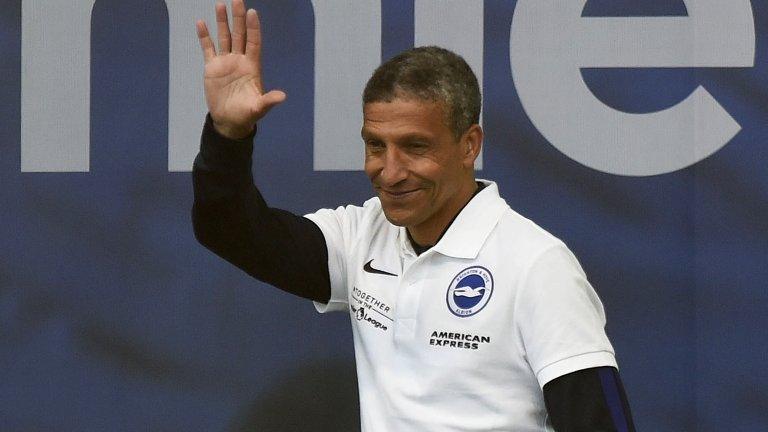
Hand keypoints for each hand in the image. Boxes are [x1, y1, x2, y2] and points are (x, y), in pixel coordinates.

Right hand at [196, 0, 285, 138]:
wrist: (229, 121)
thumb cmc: (247, 115)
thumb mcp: (259, 108)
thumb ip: (268, 101)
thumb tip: (283, 97)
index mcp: (252, 66)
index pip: (254, 42)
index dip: (253, 28)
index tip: (253, 12)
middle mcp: (240, 60)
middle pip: (239, 34)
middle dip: (238, 18)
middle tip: (237, 0)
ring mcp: (226, 62)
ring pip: (224, 37)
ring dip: (222, 22)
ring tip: (220, 5)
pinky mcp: (212, 68)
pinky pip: (208, 48)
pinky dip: (204, 36)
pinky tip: (201, 23)